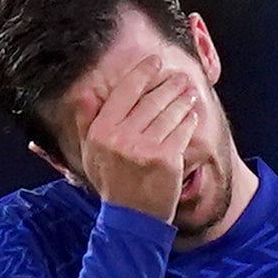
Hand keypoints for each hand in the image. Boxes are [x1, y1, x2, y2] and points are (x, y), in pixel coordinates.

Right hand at [68, 55, 197, 223]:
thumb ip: (88, 122)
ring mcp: (146, 148)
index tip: (155, 61)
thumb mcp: (90, 152)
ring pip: (169, 114)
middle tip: (180, 77)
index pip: (125, 92)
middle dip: (169, 85)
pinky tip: (191, 115)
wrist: (131, 217)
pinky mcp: (167, 159)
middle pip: (151, 100)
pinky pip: (181, 132)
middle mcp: (122, 136)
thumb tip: (86, 93)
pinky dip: (188, 121)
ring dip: (182, 100)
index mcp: (101, 130)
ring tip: (189, 92)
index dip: (143, 72)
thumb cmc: (112, 182)